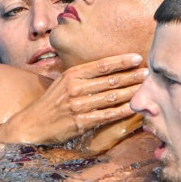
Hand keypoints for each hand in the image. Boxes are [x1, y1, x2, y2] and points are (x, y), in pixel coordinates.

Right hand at [0, 53, 147, 144]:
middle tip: (148, 73)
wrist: (31, 123)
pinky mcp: (80, 122)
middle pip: (110, 80)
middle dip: (132, 76)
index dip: (122, 61)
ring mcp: (78, 105)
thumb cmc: (51, 102)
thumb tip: (106, 68)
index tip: (138, 58)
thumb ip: (82, 75)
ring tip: (145, 89)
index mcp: (73, 74)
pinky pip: (106, 115)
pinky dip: (122, 111)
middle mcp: (75, 87)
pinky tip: (134, 108)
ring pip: (111, 97)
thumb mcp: (62, 82)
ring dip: (131, 93)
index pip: (102, 65)